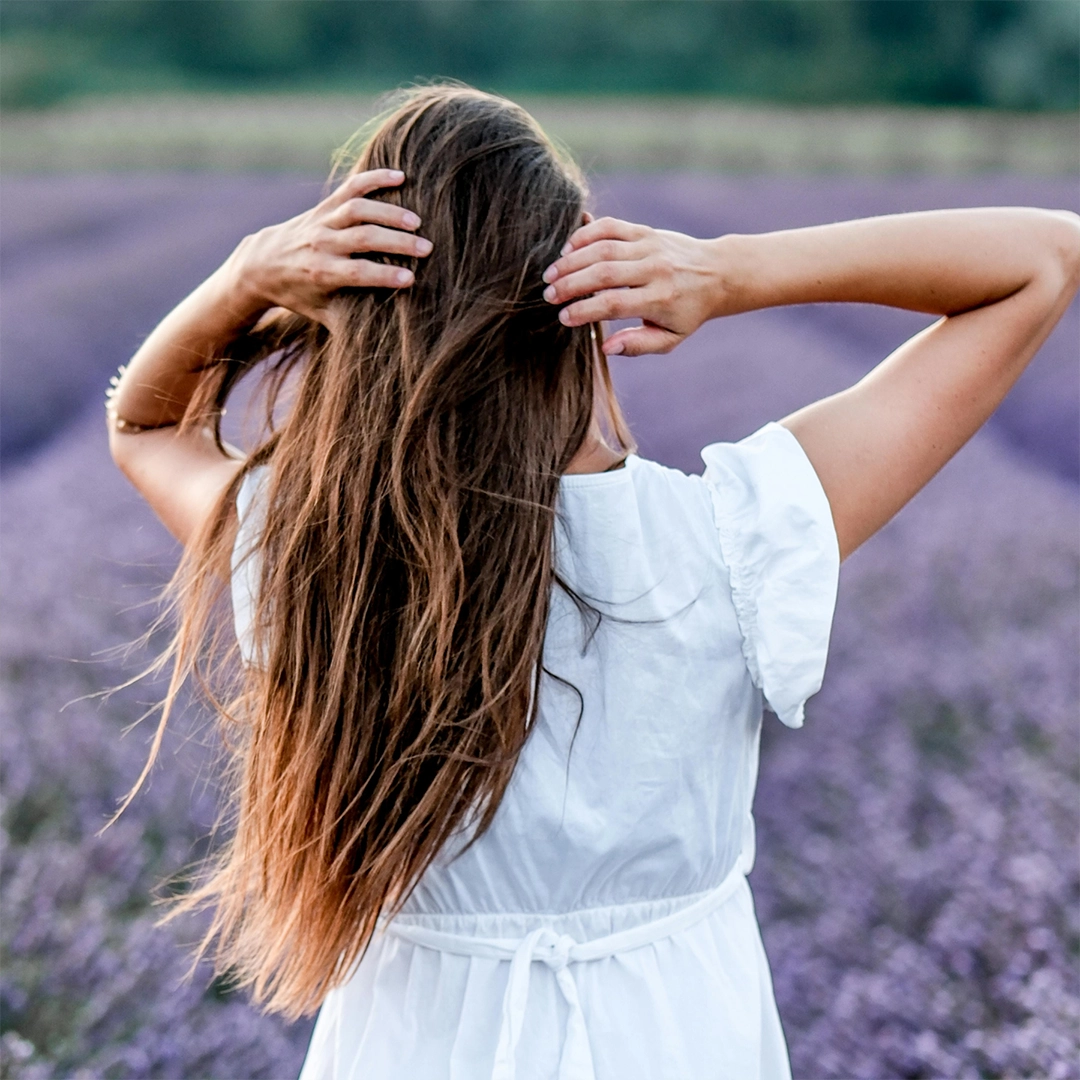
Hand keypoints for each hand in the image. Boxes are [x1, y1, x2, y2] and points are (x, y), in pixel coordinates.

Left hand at [231, 168, 432, 325]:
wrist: (261, 264)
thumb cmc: (298, 294)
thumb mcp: (319, 313)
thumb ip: (346, 324)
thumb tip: (380, 348)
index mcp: (322, 273)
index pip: (358, 272)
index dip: (384, 275)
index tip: (412, 279)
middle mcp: (321, 244)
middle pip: (363, 238)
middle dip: (397, 242)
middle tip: (427, 248)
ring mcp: (322, 221)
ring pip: (358, 210)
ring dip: (389, 212)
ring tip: (417, 221)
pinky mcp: (324, 206)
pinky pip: (350, 187)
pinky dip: (374, 178)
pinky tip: (400, 176)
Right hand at [541, 217, 725, 355]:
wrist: (717, 273)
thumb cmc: (688, 311)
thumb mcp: (670, 338)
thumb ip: (639, 345)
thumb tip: (606, 348)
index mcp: (660, 299)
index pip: (614, 303)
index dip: (584, 310)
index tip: (563, 318)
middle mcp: (655, 269)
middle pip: (603, 273)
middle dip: (570, 284)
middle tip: (548, 296)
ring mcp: (649, 246)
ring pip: (603, 248)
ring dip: (571, 260)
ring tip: (551, 275)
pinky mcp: (645, 230)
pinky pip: (610, 226)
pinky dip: (586, 234)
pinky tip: (568, 249)